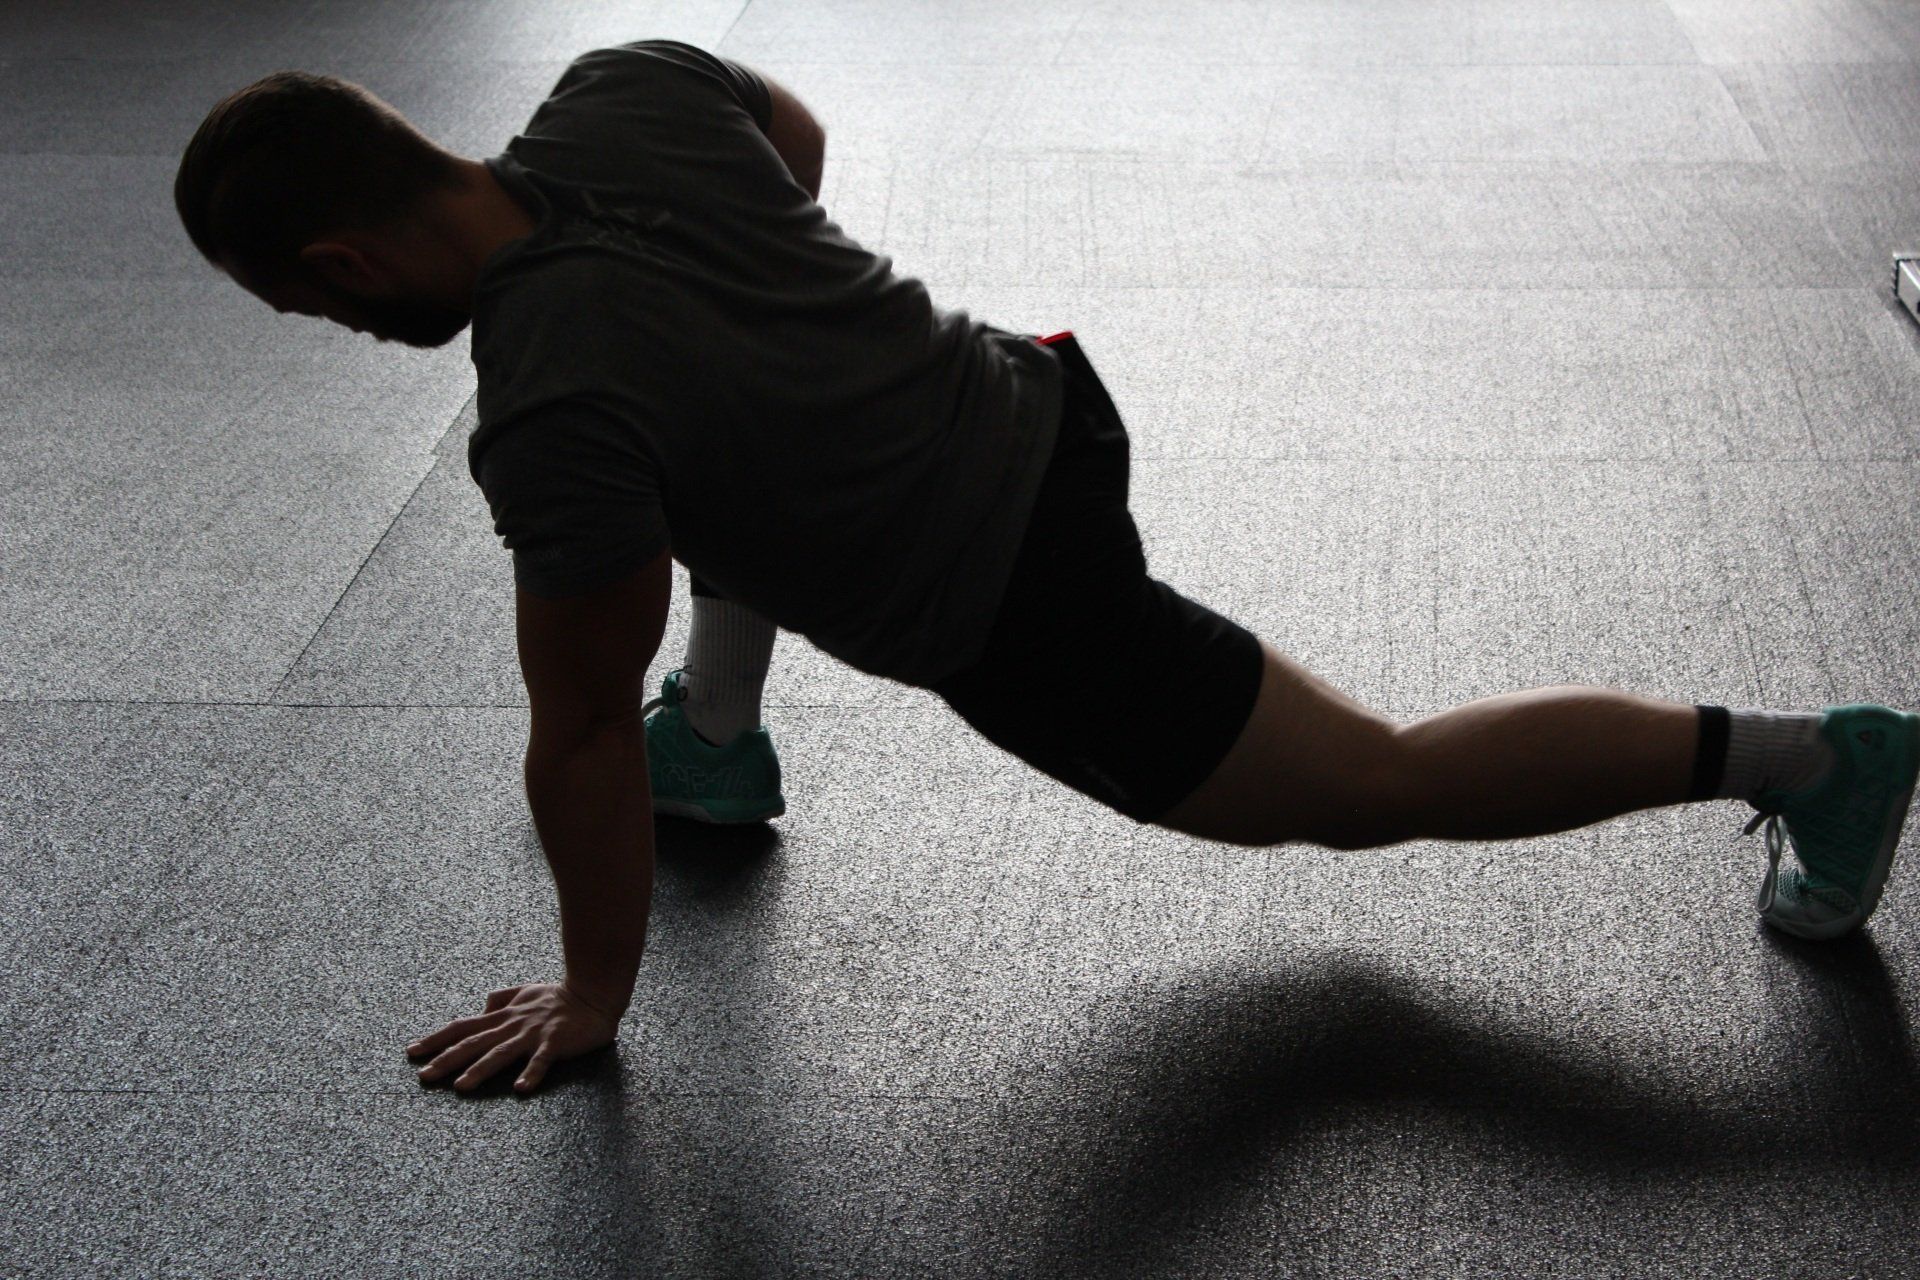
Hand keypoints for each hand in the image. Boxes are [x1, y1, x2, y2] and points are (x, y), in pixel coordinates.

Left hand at [407, 982, 619, 1094]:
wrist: (594, 993)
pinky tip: (520, 1089)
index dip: (436, 1039)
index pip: (462, 1027)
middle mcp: (512, 1025)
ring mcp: (533, 1034)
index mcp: (503, 1016)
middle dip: (446, 1059)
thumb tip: (483, 1005)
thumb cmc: (560, 995)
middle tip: (424, 1076)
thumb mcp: (526, 990)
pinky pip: (541, 1061)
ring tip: (461, 1086)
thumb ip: (502, 997)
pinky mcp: (555, 1043)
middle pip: (474, 1043)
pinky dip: (530, 1074)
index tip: (412, 1052)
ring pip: (501, 1053)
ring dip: (480, 1069)